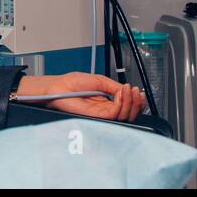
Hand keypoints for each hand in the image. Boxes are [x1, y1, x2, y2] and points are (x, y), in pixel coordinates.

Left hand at [18, 72, 146, 121]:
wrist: (58, 87)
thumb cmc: (72, 83)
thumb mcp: (99, 80)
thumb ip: (114, 87)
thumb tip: (128, 91)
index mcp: (107, 101)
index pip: (127, 105)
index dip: (136, 100)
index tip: (138, 91)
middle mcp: (106, 109)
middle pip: (129, 112)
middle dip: (137, 102)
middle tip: (136, 91)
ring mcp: (102, 114)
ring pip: (125, 115)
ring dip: (131, 102)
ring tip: (129, 90)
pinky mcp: (97, 116)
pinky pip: (115, 113)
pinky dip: (122, 103)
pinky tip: (121, 94)